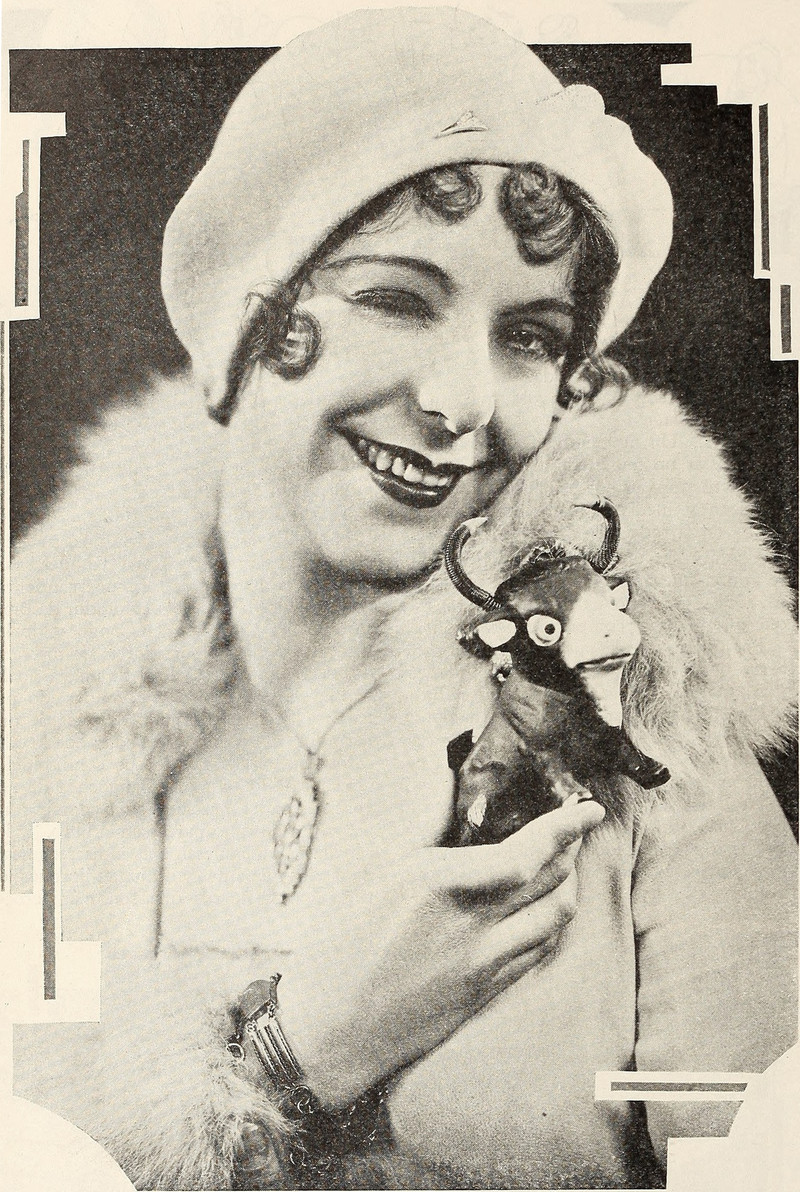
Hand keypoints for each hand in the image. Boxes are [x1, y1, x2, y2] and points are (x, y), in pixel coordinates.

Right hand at [273, 799, 604, 1106]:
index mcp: (440, 883)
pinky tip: (543, 910)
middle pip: (550, 880)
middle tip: (573, 828)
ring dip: (568, 886)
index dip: (566, 828)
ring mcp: (484, 964)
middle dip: (570, 848)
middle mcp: (472, 924)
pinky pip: (539, 951)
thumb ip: (422, 826)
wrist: (331, 1028)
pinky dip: (552, 922)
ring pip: (556, 918)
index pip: (527, 852)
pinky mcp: (486, 993)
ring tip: (562, 866)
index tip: (589, 809)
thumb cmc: (340, 943)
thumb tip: (446, 782)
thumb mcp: (374, 871)